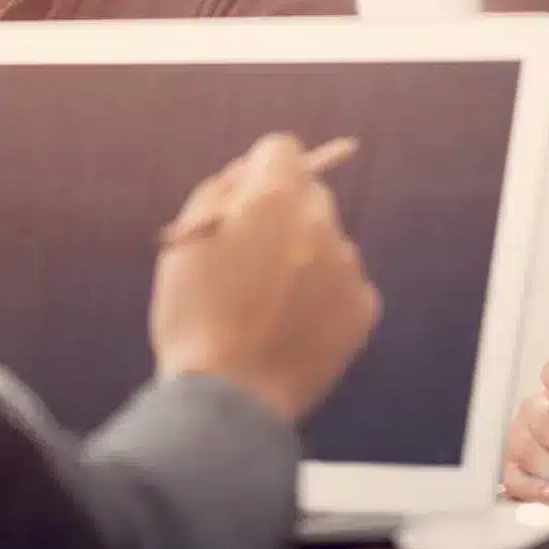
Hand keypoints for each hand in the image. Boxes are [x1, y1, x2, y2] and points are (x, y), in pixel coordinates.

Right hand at [150, 133, 381, 422]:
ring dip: (306, 258)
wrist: (227, 398)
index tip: (248, 199)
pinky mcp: (364, 306)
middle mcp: (319, 221)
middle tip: (254, 258)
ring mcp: (347, 265)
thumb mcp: (184, 243)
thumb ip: (218, 192)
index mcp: (272, 197)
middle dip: (285, 214)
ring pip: (329, 242)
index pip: (280, 149)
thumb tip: (247, 173)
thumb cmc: (193, 318)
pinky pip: (345, 285)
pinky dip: (324, 299)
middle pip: (309, 194)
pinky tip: (292, 327)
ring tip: (268, 306)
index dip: (259, 171)